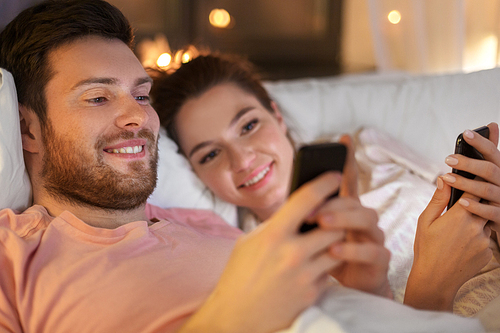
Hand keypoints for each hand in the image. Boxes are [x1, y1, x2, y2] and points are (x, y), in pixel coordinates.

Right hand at [180, 172, 345, 332]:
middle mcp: (292, 253)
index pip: (306, 198)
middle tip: (333, 216)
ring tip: (322, 241)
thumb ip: (275, 225)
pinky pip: (329, 272)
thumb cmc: (239, 275)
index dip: (325, 183)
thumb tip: (298, 210)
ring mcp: (304, 274)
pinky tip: (311, 267)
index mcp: (273, 234)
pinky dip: (324, 266)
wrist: (236, 316)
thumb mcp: (250, 241)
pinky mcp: (312, 293)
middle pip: (332, 225)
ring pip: (336, 248)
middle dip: (335, 220)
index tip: (334, 175)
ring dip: (333, 243)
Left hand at [316, 135, 391, 297]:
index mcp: (347, 210)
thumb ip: (310, 216)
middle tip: (311, 209)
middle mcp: (363, 219)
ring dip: (343, 220)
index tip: (343, 138)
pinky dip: (352, 250)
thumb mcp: (315, 235)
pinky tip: (334, 251)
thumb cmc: (326, 257)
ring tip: (322, 224)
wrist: (348, 290)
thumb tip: (291, 198)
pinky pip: (371, 251)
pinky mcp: (380, 260)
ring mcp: (374, 237)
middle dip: (333, 202)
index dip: (347, 159)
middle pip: (354, 200)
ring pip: (366, 219)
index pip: (348, 181)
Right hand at [404, 177, 491, 310]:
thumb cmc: (426, 249)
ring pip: (486, 223)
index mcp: (460, 215)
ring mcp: (485, 241)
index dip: (471, 184)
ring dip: (477, 222)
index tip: (468, 182)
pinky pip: (486, 239)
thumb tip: (444, 179)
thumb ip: (438, 199)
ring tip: (458, 231)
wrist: (435, 280)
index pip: (474, 190)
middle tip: (462, 208)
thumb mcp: (425, 221)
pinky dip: (477, 238)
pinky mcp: (489, 253)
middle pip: (484, 205)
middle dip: (475, 203)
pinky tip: (461, 246)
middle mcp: (476, 226)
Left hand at [442, 122, 499, 239]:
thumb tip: (492, 125)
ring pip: (487, 189)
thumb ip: (487, 154)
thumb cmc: (488, 196)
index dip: (482, 142)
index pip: (493, 154)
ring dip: (466, 184)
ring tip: (447, 178)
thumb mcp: (487, 175)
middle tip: (448, 159)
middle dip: (469, 163)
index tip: (465, 133)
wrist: (496, 224)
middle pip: (490, 170)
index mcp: (499, 172)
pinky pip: (491, 212)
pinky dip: (476, 207)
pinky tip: (461, 202)